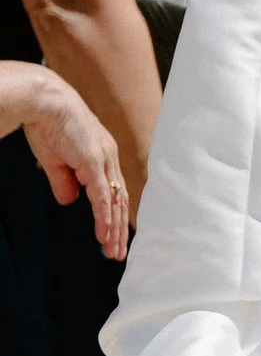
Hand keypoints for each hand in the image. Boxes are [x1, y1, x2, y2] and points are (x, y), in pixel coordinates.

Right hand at [11, 66, 125, 259]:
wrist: (46, 103)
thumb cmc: (49, 126)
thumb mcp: (56, 162)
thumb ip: (65, 182)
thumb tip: (69, 202)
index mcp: (103, 157)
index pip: (114, 191)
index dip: (115, 213)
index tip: (114, 234)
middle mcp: (109, 160)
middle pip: (119, 200)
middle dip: (118, 229)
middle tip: (119, 252)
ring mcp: (104, 161)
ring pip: (114, 202)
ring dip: (113, 229)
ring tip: (114, 252)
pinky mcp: (94, 162)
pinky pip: (102, 196)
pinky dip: (104, 217)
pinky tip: (104, 235)